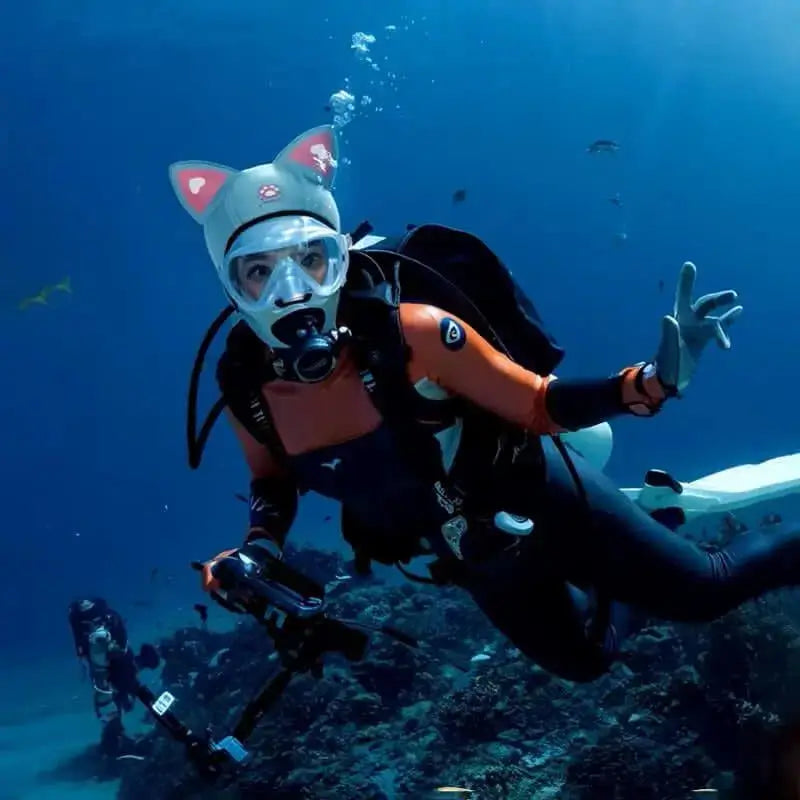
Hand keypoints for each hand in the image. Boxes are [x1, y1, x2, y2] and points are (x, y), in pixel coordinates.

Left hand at [654, 261, 741, 393]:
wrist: (668, 380)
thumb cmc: (664, 364)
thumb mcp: (667, 349)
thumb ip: (668, 334)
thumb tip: (668, 317)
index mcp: (676, 320)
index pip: (682, 297)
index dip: (686, 282)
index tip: (689, 265)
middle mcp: (687, 322)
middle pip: (704, 305)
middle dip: (718, 299)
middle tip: (733, 296)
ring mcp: (696, 331)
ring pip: (714, 318)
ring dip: (726, 317)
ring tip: (738, 310)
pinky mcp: (703, 340)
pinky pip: (718, 329)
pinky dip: (727, 325)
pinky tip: (736, 317)